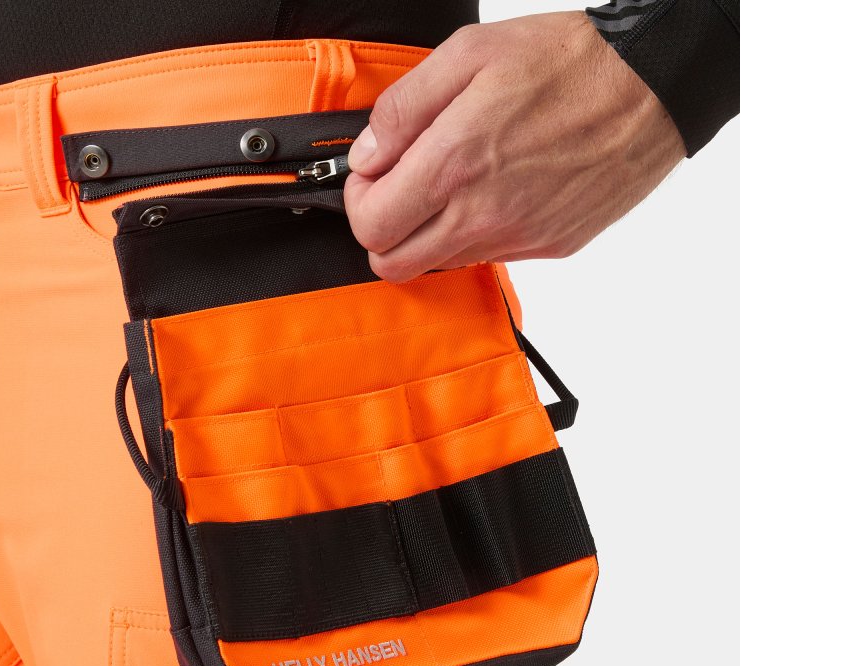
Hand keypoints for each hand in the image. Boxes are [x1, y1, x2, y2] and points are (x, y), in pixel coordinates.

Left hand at [344, 11, 686, 281]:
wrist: (652, 88)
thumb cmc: (567, 63)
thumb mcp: (469, 54)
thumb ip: (403, 109)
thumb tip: (368, 153)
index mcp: (454, 165)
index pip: (370, 227)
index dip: (359, 201)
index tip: (374, 174)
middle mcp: (483, 214)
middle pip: (394, 264)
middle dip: (383, 229)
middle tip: (401, 188)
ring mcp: (518, 237)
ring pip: (439, 264)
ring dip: (429, 231)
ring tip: (454, 179)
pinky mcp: (549, 246)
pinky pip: (490, 256)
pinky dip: (476, 232)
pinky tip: (495, 188)